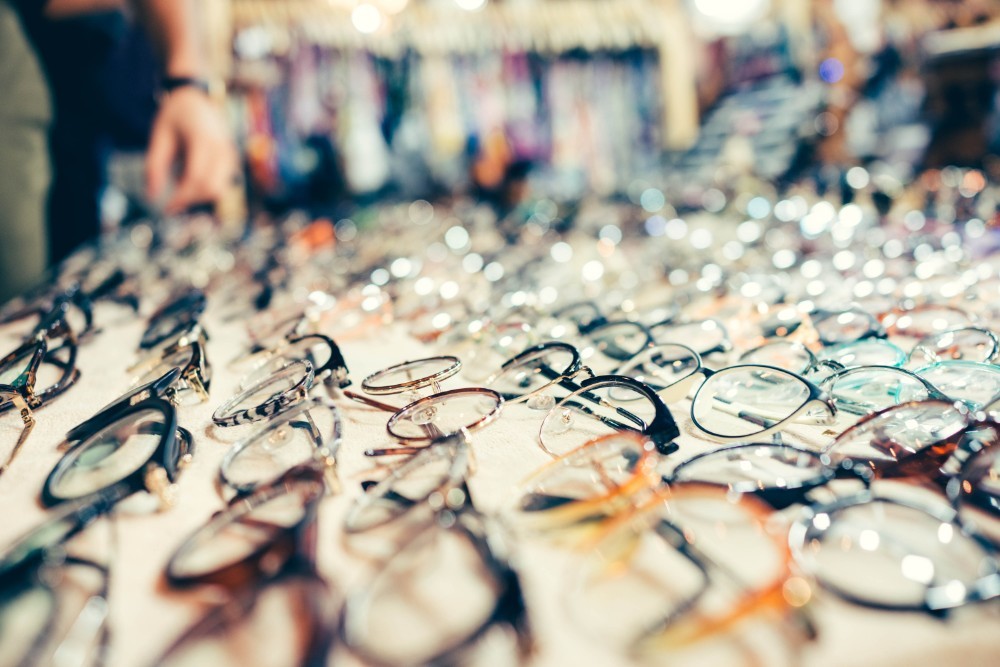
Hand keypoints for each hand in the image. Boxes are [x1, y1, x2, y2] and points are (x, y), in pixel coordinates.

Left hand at [146, 87, 237, 214]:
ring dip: (199, 196)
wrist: (197, 97)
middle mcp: (221, 147)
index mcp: (202, 138)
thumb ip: (154, 166)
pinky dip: (205, 189)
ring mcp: (229, 154)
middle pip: (212, 188)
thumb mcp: (159, 136)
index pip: (198, 178)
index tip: (166, 208)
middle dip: (191, 199)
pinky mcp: (231, 160)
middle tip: (172, 202)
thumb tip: (151, 197)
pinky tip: (188, 178)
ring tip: (179, 187)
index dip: (182, 197)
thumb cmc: (175, 115)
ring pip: (219, 189)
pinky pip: (221, 183)